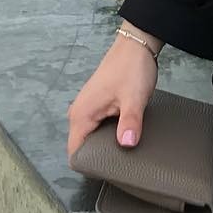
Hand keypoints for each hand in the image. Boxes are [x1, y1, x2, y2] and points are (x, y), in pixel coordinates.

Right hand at [66, 26, 159, 159]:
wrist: (137, 43)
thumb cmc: (132, 69)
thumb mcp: (134, 98)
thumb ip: (130, 123)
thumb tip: (127, 145)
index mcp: (81, 115)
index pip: (75, 154)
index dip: (91, 165)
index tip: (110, 169)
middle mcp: (78, 112)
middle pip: (84, 146)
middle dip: (101, 154)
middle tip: (123, 160)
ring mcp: (88, 106)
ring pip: (93, 135)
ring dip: (107, 141)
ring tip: (126, 145)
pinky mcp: (98, 101)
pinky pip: (99, 125)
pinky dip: (110, 130)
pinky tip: (125, 131)